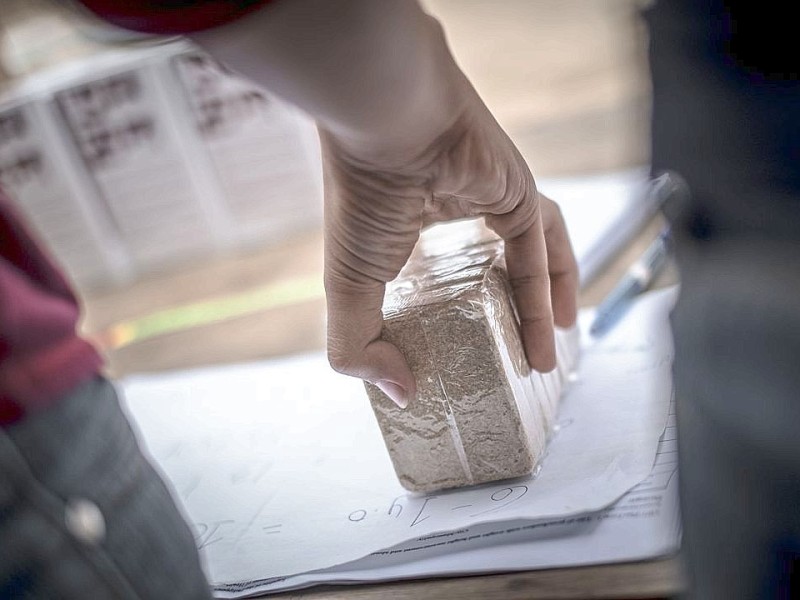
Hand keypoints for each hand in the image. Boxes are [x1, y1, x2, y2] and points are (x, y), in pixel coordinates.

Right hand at [321, 70, 577, 408]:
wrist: (391, 123)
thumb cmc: (360, 200)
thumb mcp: (348, 288)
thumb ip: (358, 345)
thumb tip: (401, 394)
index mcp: (401, 232)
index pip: (429, 281)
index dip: (440, 319)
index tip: (448, 359)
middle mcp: (447, 216)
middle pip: (483, 274)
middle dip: (496, 316)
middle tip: (506, 362)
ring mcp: (487, 201)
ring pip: (520, 263)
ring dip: (535, 311)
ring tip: (542, 359)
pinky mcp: (520, 194)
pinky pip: (541, 249)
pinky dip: (551, 289)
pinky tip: (558, 331)